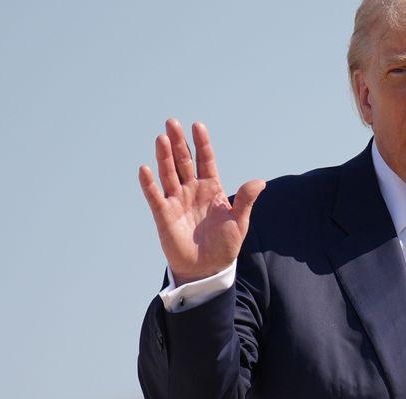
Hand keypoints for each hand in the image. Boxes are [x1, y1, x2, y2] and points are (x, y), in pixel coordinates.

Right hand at [139, 118, 264, 285]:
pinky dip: (149, 184)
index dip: (201, 144)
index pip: (205, 161)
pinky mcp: (164, 215)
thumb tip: (260, 182)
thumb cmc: (224, 245)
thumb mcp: (239, 223)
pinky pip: (155, 197)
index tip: (197, 126)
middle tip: (172, 122)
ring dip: (164, 157)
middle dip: (179, 143)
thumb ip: (246, 201)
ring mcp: (177, 201)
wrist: (208, 269)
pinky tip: (145, 169)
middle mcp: (192, 190)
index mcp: (212, 189)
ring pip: (169, 174)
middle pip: (183, 162)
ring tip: (162, 138)